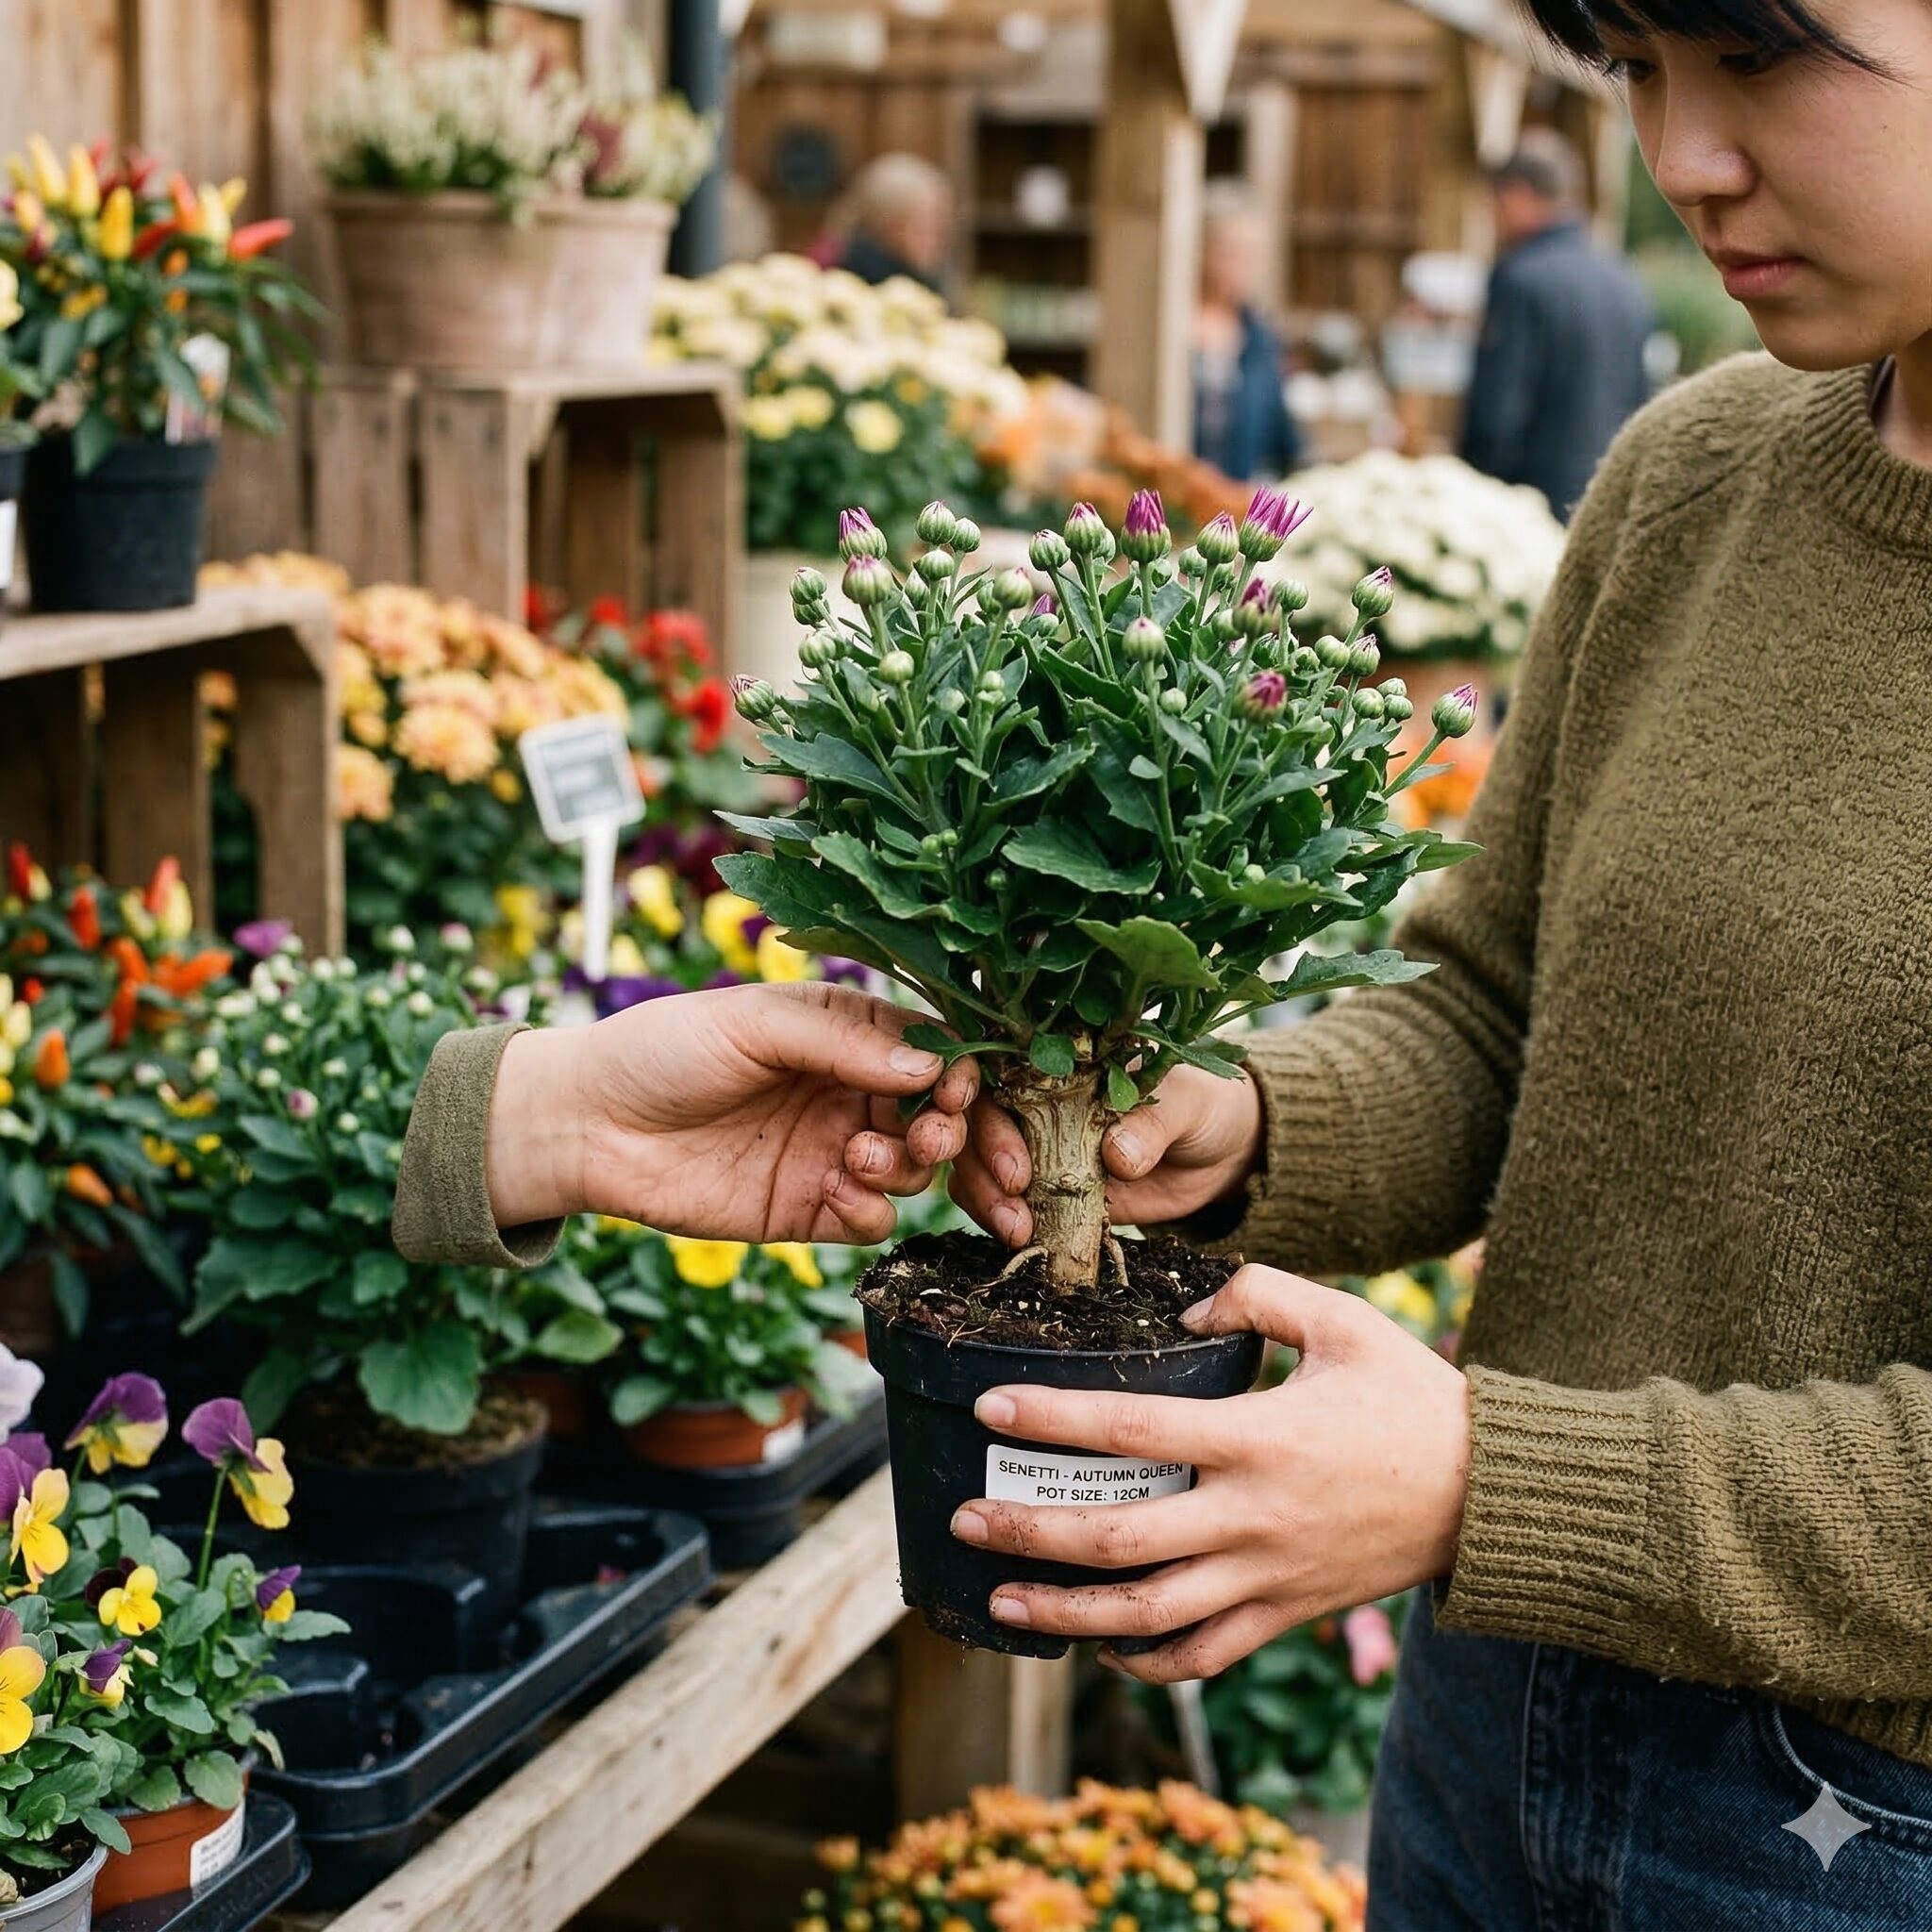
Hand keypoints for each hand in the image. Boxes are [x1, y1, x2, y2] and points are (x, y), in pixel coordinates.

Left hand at [487, 982, 975, 1242]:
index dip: (965, 1078)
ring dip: (912, 1166)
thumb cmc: (663, 1050)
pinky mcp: (809, 1210)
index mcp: (848, 1035)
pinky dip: (876, 1211)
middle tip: (951, 1145)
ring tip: (865, 1156)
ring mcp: (835, 1153)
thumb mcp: (754, 1025)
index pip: (936, 1054)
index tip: (963, 1094)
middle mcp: (852, 1092)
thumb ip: (844, 1044)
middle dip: (969, 1137)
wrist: (586, 1125)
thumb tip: (935, 1068)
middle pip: (945, 1119)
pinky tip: (848, 1193)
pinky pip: (873, 1220)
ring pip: (917, 1171)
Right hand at [948, 1063, 1261, 1246]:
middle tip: (1013, 1193)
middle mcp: (1032, 1101)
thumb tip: (1117, 1157)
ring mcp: (1033, 1149)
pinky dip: (1002, 1223)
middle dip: (981, 1160)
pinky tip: (1022, 1241)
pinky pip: (1004, 1206)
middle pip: (974, 1122)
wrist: (1221, 1156)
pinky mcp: (1045, 1193)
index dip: (976, 1098)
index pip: (992, 1068)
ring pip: (976, 1168)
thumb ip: (1151, 1122)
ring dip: (985, 1199)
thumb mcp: (1186, 1102)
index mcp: (1055, 1060)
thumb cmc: (1201, 1105)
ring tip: (1018, 1230)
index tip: (998, 1141)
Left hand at [949, 1265, 1469, 1680]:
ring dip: (1066, 1611)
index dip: (1053, 1419)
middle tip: (964, 1521)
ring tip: (1000, 1601)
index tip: (990, 1409)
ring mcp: (1267, 1577)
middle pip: (1118, 1538)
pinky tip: (1098, 1646)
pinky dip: (1144, 1661)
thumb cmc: (1414, 1398)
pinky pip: (1203, 1655)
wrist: (1492, 1496)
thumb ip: (1259, 1293)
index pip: (1132, 1428)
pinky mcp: (1286, 1614)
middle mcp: (1252, 1517)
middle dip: (1030, 1534)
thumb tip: (1187, 1305)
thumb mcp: (1344, 1319)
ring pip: (1148, 1614)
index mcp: (1259, 1437)